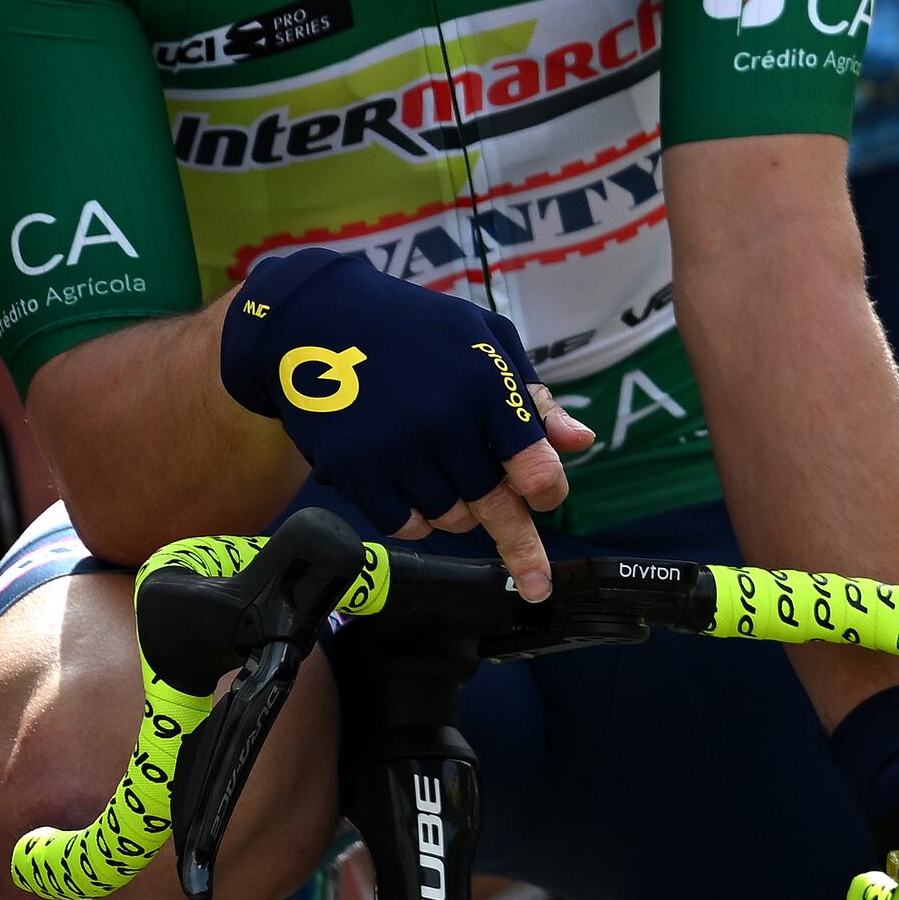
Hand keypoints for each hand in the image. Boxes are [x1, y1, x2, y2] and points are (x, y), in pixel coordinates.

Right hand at [216, 247, 592, 595]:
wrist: (318, 320)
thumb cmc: (417, 328)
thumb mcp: (487, 338)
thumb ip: (534, 396)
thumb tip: (580, 442)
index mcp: (486, 386)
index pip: (535, 467)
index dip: (548, 492)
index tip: (545, 499)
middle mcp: (445, 422)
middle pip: (495, 507)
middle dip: (520, 540)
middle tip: (539, 578)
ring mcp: (397, 449)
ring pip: (451, 520)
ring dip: (463, 516)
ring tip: (451, 481)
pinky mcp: (356, 469)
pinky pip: (404, 525)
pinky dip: (419, 522)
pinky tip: (416, 494)